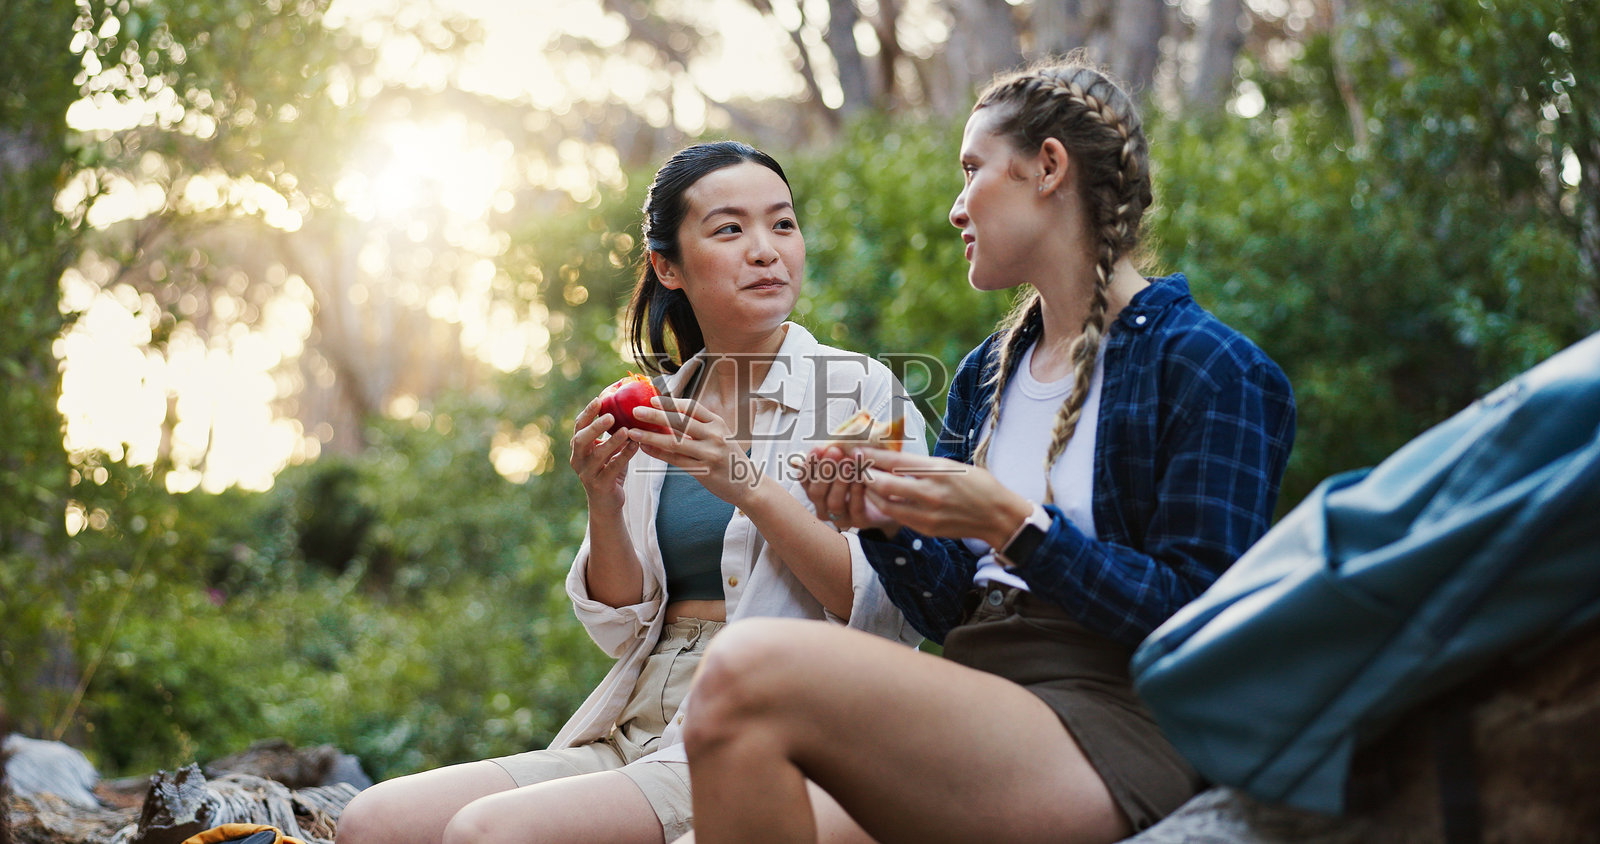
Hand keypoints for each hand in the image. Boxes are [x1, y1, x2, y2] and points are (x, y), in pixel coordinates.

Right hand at [569, 396, 638, 512]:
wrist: (606, 503)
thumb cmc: (608, 470)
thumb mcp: (608, 450)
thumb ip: (613, 433)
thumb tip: (628, 407)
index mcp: (579, 448)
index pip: (579, 426)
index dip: (587, 413)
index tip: (599, 399)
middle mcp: (578, 459)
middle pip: (581, 439)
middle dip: (594, 427)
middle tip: (610, 415)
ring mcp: (587, 473)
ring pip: (597, 455)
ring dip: (612, 441)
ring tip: (626, 430)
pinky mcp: (600, 485)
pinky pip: (612, 468)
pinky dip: (625, 455)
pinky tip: (636, 446)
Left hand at [625, 397, 758, 506]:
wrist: (749, 484)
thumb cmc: (730, 458)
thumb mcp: (721, 436)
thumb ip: (700, 427)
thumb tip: (671, 416)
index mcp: (718, 423)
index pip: (691, 407)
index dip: (669, 402)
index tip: (651, 399)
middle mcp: (714, 435)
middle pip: (680, 422)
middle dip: (655, 415)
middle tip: (635, 410)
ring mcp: (709, 453)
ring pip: (674, 442)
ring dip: (651, 436)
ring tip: (632, 431)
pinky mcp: (704, 471)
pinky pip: (675, 461)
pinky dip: (658, 454)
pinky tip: (645, 449)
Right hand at [800, 446, 898, 533]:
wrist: (891, 498)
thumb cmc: (867, 474)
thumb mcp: (854, 458)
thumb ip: (845, 447)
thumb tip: (847, 426)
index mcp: (817, 488)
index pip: (804, 478)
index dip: (809, 464)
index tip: (818, 448)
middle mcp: (824, 505)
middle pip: (815, 492)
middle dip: (824, 470)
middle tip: (835, 452)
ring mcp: (841, 516)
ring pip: (833, 503)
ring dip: (840, 481)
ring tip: (848, 463)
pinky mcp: (859, 522)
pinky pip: (854, 509)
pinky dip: (856, 493)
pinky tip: (861, 479)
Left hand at [856, 448, 1031, 547]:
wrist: (998, 516)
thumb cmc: (978, 485)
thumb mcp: (952, 465)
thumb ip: (923, 464)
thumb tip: (894, 458)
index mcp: (937, 470)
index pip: (895, 460)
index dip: (872, 454)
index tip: (858, 449)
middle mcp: (930, 492)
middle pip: (883, 482)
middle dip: (865, 473)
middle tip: (856, 466)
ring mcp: (926, 514)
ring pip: (885, 503)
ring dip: (872, 492)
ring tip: (865, 482)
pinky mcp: (926, 529)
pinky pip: (897, 516)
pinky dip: (886, 506)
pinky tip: (881, 499)